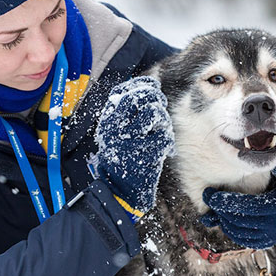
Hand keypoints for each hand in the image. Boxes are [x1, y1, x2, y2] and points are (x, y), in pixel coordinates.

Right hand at [95, 76, 174, 221]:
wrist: (120, 190)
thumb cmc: (120, 158)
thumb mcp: (113, 134)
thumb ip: (123, 115)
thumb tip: (146, 89)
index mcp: (107, 121)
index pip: (123, 92)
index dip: (141, 85)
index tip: (151, 86)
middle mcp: (117, 128)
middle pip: (140, 98)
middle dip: (155, 98)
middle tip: (159, 106)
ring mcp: (131, 140)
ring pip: (153, 112)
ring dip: (162, 118)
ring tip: (161, 128)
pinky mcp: (146, 154)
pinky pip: (164, 135)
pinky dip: (168, 141)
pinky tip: (164, 148)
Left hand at [200, 152, 275, 248]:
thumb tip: (273, 155)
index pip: (247, 206)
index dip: (226, 201)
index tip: (210, 194)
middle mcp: (275, 225)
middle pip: (239, 220)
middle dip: (219, 209)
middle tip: (208, 197)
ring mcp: (270, 236)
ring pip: (237, 232)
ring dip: (222, 219)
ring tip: (215, 206)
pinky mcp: (264, 243)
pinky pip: (242, 239)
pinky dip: (229, 229)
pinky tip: (223, 216)